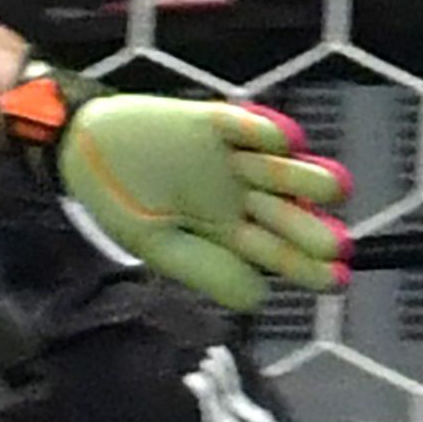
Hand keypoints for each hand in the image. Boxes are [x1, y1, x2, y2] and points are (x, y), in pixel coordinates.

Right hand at [59, 95, 351, 308]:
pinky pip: (241, 125)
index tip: (337, 279)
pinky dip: (261, 130)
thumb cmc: (123, 203)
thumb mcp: (158, 248)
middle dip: (311, 229)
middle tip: (338, 245)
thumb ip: (205, 271)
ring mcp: (230, 159)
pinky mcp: (212, 123)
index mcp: (229, 232)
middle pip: (286, 212)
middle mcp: (240, 195)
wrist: (84, 154)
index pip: (278, 252)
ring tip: (336, 188)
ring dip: (306, 177)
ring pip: (276, 168)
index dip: (307, 266)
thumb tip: (259, 298)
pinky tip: (285, 140)